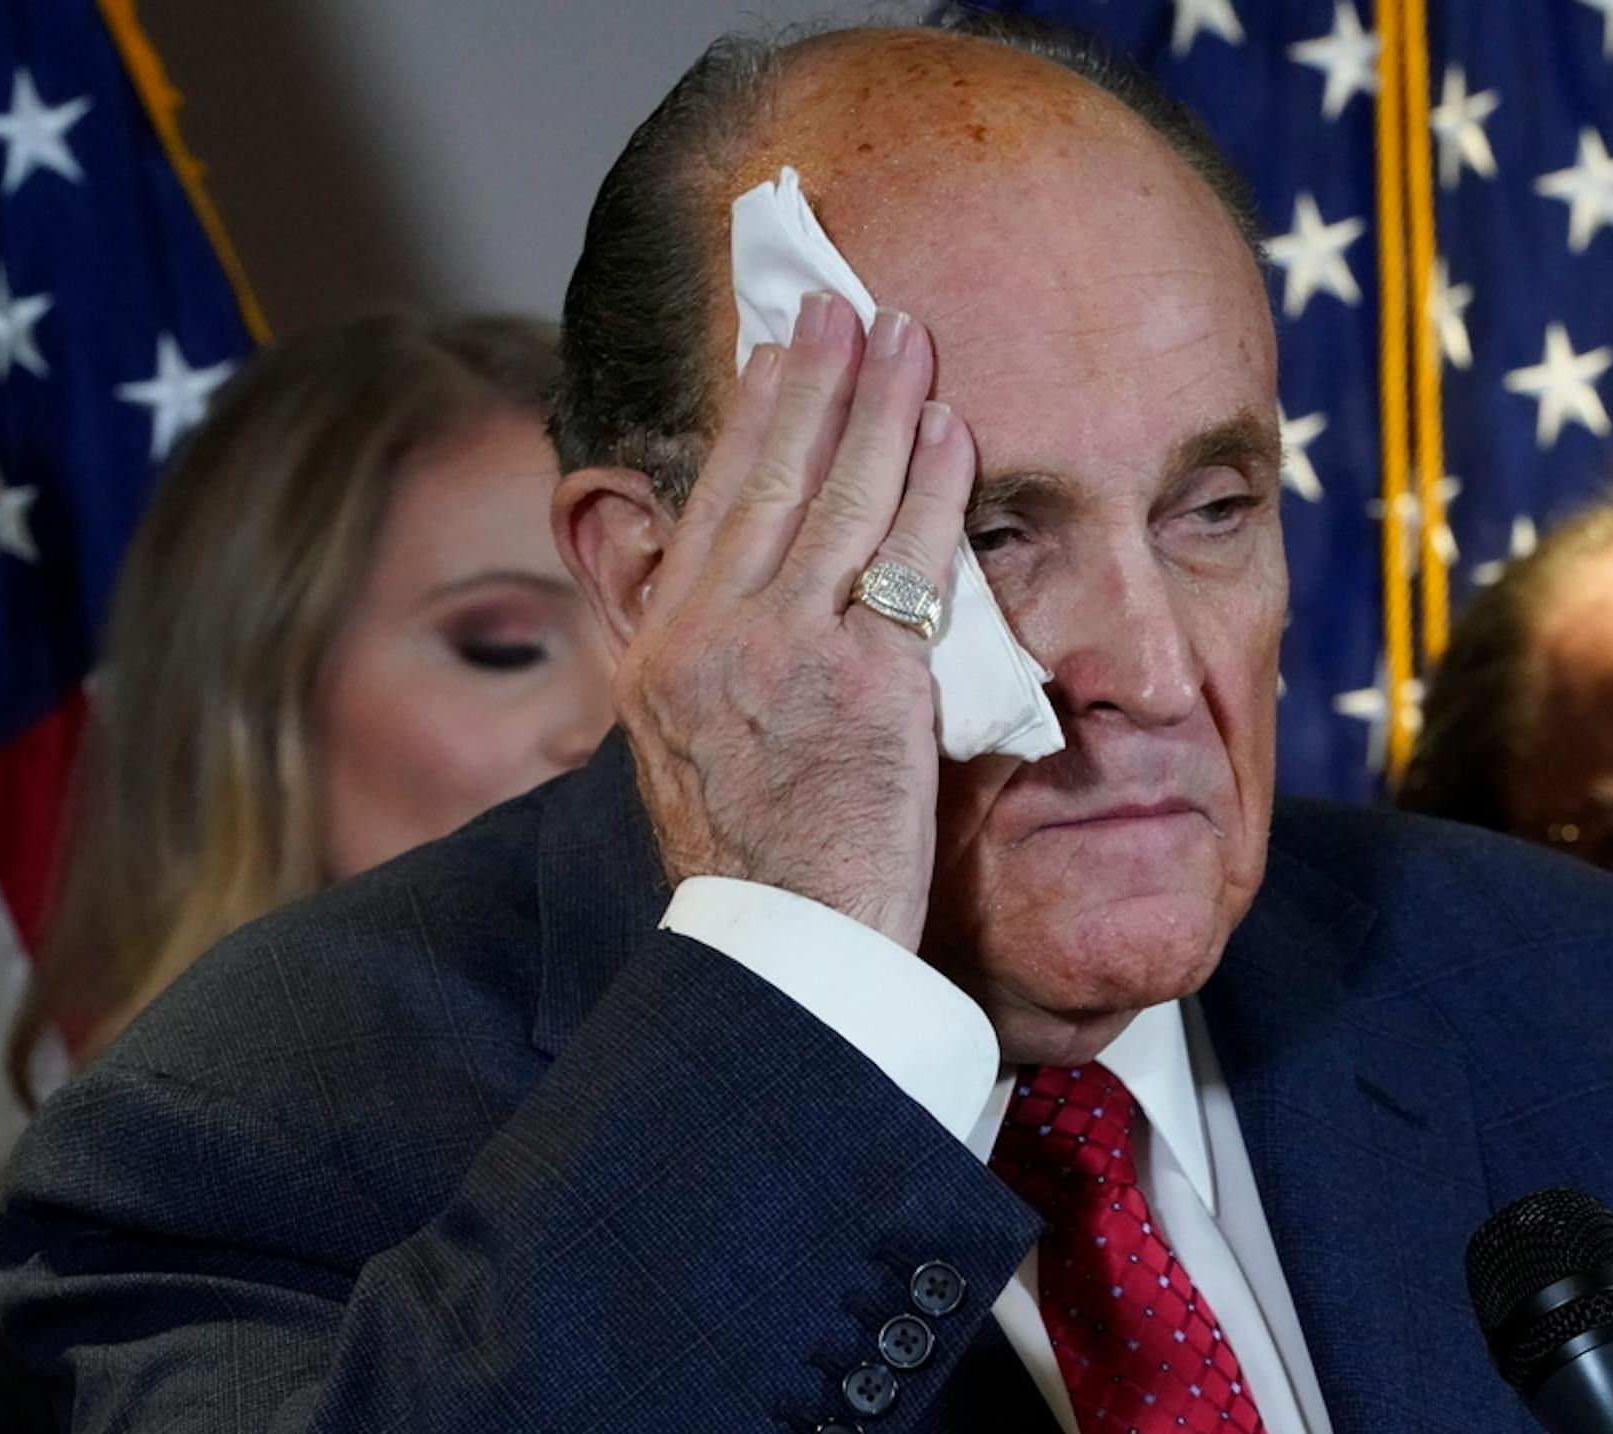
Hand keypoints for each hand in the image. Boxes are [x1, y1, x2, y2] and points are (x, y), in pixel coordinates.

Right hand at [613, 294, 974, 949]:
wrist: (780, 952)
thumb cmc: (750, 864)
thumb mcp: (684, 750)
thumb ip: (700, 661)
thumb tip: (710, 596)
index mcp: (663, 650)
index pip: (711, 505)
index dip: (749, 421)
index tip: (773, 356)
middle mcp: (713, 635)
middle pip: (768, 477)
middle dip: (808, 380)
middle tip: (837, 303)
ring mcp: (788, 653)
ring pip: (837, 499)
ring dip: (876, 404)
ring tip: (903, 334)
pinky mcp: (867, 683)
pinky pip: (905, 560)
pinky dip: (929, 485)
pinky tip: (949, 430)